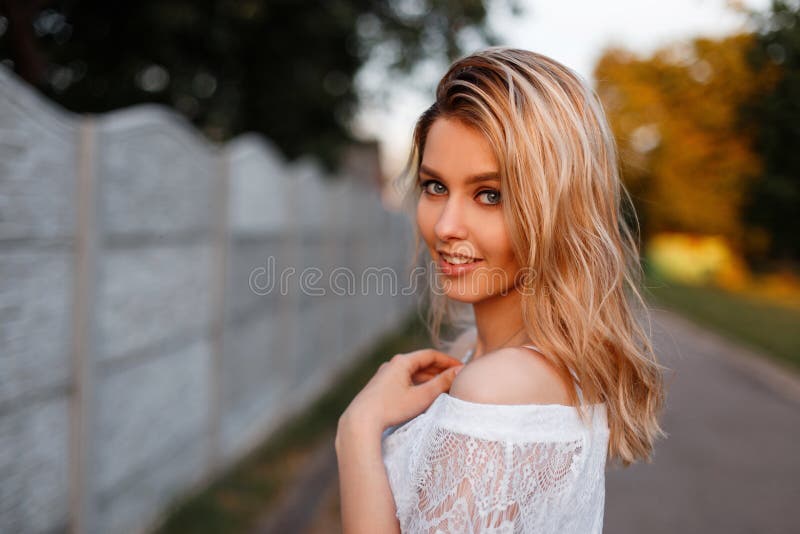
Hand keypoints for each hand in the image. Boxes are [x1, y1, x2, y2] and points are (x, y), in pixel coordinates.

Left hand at [341, 349, 464, 432]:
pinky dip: (417, 385)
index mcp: (402, 362)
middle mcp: (392, 364)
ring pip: (413, 373)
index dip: (448, 361)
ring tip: (444, 388)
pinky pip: (404, 381)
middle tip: (456, 378)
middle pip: (421, 363)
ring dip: (429, 379)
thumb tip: (460, 371)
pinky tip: (424, 396)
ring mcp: (385, 375)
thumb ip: (442, 383)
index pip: (430, 355)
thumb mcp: (421, 396)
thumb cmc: (391, 408)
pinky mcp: (381, 387)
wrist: (360, 421)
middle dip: (440, 370)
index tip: (461, 368)